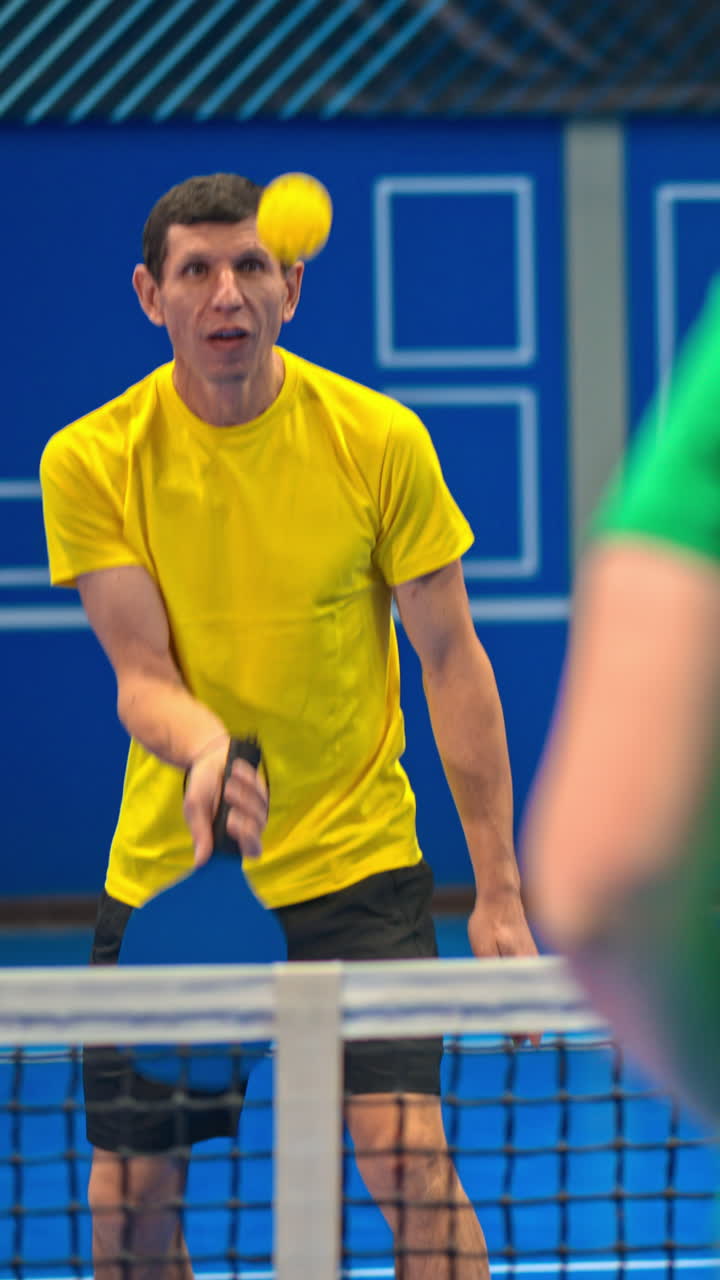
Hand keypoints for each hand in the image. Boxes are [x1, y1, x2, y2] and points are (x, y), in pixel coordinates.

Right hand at [183, 738, 268, 866]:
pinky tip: (235, 772)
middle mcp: (246, 828)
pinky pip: (261, 791)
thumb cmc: (202, 787)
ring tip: (227, 784)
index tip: (231, 824)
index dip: (247, 843)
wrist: (208, 758)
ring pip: (260, 813)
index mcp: (228, 838)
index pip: (249, 852)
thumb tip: (200, 862)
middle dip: (245, 821)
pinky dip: (247, 781)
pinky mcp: (263, 792)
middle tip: (229, 807)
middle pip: (258, 836)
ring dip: (243, 797)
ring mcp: (257, 810)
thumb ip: (200, 833)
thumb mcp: (195, 808)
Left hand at [468, 887, 541, 1046]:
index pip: (534, 1000)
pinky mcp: (529, 956)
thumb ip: (491, 971)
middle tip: (519, 1042)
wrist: (499, 896)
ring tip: (516, 1031)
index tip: (531, 1042)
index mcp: (525, 964)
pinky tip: (517, 1005)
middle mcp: (534, 964)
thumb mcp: (484, 948)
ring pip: (535, 992)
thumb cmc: (489, 920)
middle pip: (537, 1000)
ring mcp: (534, 960)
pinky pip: (531, 983)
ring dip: (527, 1009)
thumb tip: (495, 999)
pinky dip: (527, 996)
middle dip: (530, 1021)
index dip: (533, 1023)